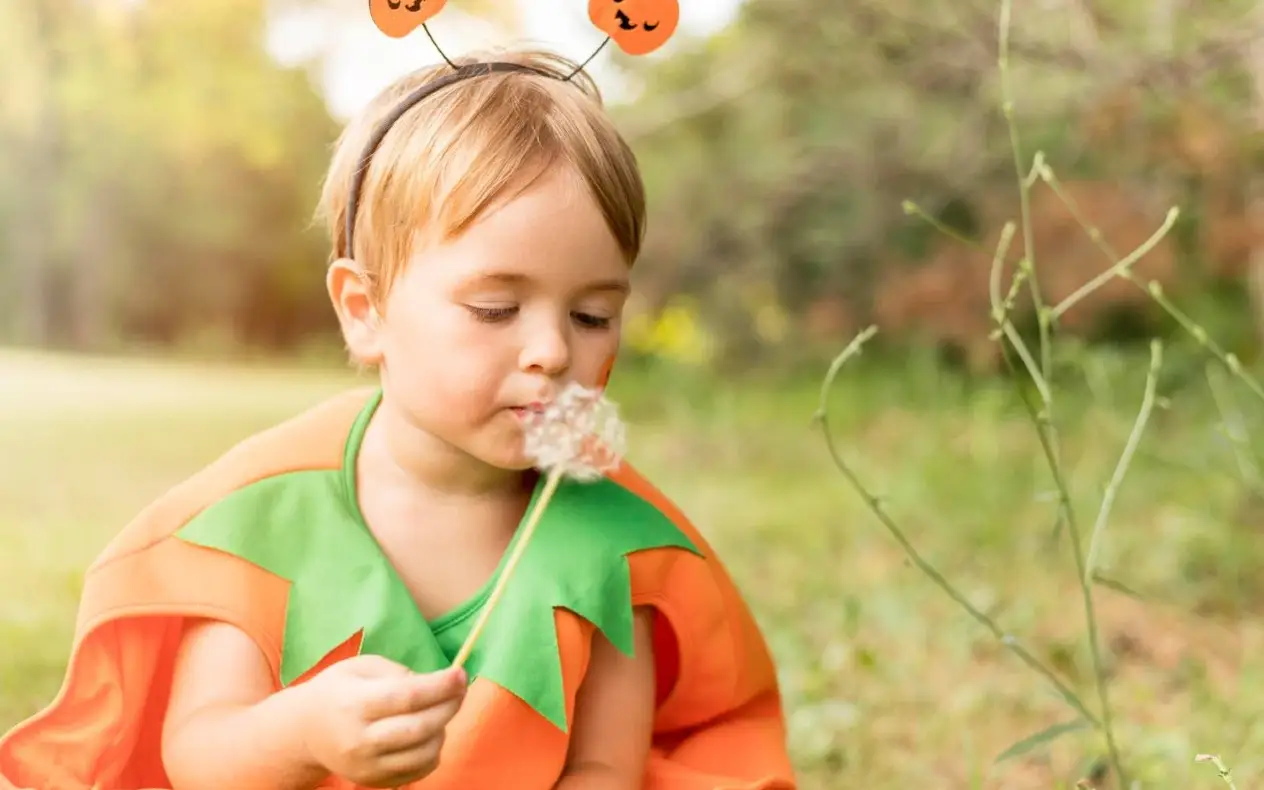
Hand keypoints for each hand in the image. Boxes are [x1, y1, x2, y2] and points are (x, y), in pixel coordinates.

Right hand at [297, 655, 467, 787]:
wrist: (306, 731)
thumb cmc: (338, 690)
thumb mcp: (361, 667)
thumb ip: (397, 673)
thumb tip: (434, 684)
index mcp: (354, 704)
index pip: (407, 697)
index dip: (440, 686)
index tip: (461, 674)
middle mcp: (359, 740)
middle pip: (419, 728)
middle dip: (449, 707)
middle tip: (460, 690)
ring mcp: (367, 766)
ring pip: (423, 753)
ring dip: (443, 729)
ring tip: (439, 711)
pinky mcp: (374, 781)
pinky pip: (418, 770)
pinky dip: (433, 751)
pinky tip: (428, 732)